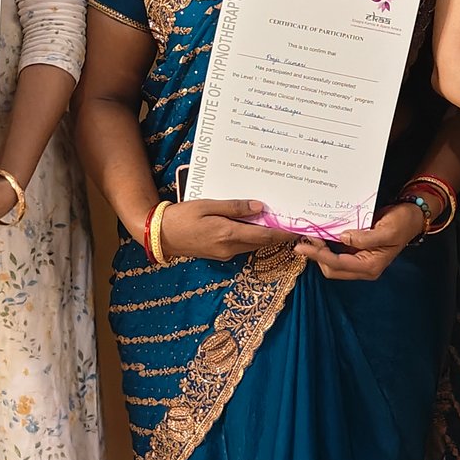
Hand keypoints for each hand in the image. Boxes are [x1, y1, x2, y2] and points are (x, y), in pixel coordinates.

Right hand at [157, 198, 298, 261]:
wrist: (159, 235)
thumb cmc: (182, 216)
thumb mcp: (208, 205)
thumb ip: (234, 207)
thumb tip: (259, 207)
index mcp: (227, 234)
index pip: (264, 236)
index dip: (283, 233)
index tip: (299, 229)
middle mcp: (229, 248)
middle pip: (262, 242)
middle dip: (278, 234)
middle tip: (293, 221)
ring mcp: (224, 254)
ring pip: (253, 245)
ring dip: (266, 236)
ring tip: (278, 221)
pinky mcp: (220, 254)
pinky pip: (243, 246)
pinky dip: (252, 237)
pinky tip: (254, 225)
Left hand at [295, 202, 426, 280]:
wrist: (412, 217)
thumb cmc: (403, 223)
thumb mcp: (387, 229)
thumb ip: (365, 237)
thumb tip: (343, 237)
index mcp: (370, 266)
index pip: (337, 264)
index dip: (318, 255)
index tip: (302, 245)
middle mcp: (363, 267)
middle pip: (331, 269)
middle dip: (316, 255)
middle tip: (306, 237)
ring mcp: (360, 260)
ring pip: (331, 263)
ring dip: (319, 251)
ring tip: (309, 235)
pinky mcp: (357, 252)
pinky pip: (337, 253)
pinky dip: (326, 246)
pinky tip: (320, 234)